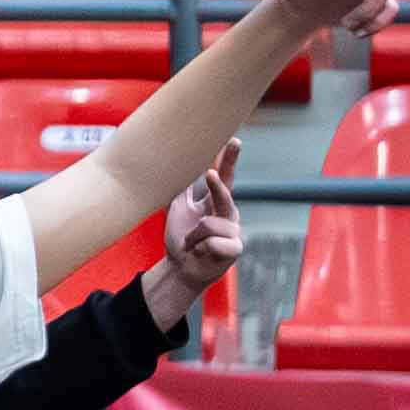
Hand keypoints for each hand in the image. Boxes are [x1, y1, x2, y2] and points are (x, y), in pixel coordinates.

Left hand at [162, 137, 242, 299]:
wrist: (179, 268)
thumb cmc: (180, 238)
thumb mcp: (177, 208)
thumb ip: (181, 187)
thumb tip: (174, 159)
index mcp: (215, 202)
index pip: (225, 176)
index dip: (229, 159)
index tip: (234, 141)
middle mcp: (228, 213)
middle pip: (225, 194)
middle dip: (217, 186)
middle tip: (209, 175)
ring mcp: (234, 231)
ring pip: (209, 224)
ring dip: (192, 236)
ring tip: (191, 244)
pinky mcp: (235, 248)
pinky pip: (212, 242)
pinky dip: (199, 248)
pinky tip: (201, 253)